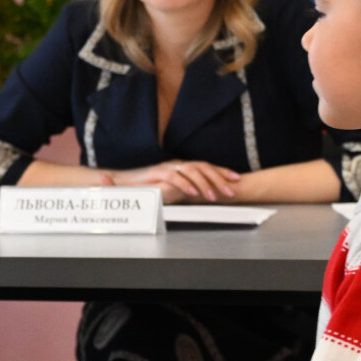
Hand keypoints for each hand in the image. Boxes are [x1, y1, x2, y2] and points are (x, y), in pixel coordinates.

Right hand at [110, 160, 240, 203]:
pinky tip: (193, 193)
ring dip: (204, 184)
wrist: (125, 182)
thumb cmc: (147, 186)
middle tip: (231, 191)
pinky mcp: (157, 172)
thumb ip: (185, 188)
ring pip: (191, 171)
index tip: (236, 179)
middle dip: (219, 178)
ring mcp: (167, 166)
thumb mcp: (171, 187)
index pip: (206, 166)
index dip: (222, 171)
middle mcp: (177, 164)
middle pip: (203, 167)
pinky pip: (174, 176)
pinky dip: (185, 184)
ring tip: (214, 196)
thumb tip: (202, 194)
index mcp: (182, 166)